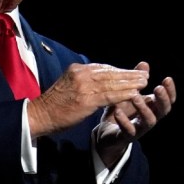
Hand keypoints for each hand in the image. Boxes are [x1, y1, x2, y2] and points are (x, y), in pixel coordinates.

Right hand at [27, 63, 148, 137]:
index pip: (103, 68)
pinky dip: (124, 94)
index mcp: (76, 69)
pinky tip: (134, 94)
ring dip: (130, 83)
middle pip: (110, 73)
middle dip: (128, 74)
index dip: (119, 71)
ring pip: (112, 83)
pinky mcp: (87, 100)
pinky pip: (110, 95)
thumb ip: (83, 81)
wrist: (40, 115)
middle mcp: (81, 74)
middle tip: (144, 75)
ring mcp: (84, 86)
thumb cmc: (54, 104)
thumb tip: (99, 80)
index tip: (131, 73)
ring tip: (143, 83)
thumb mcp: (67, 85)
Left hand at [94, 62, 175, 166]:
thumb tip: (144, 63)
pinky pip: (129, 130)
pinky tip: (118, 111)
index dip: (170, 91)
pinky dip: (124, 121)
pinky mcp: (127, 137)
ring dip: (144, 109)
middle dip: (162, 99)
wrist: (106, 134)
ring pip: (148, 121)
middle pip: (162, 111)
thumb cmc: (122, 112)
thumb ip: (137, 81)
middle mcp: (149, 118)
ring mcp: (140, 129)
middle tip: (158, 87)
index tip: (167, 79)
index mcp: (152, 108)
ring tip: (135, 97)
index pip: (167, 100)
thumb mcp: (129, 94)